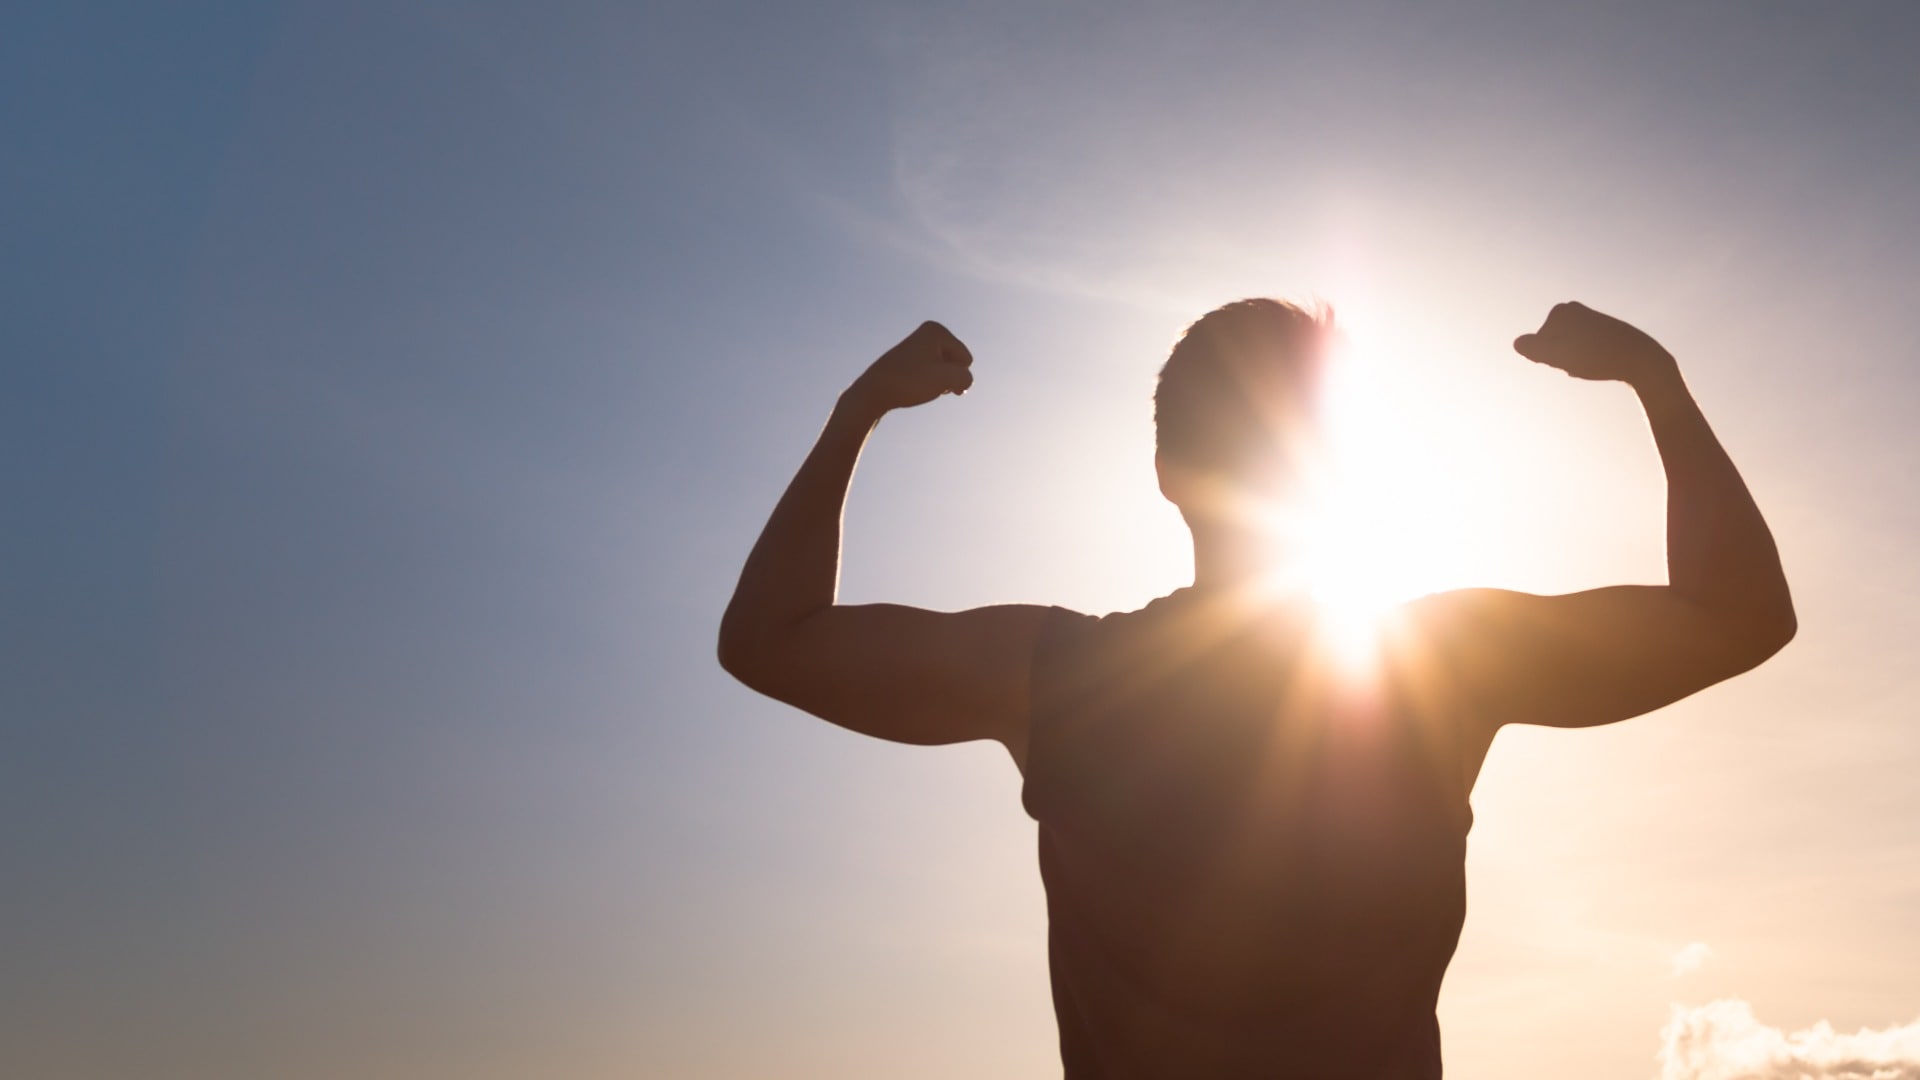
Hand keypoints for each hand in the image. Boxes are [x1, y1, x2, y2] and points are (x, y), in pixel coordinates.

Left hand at [846, 320, 974, 414]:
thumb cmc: (909, 382)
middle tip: (923, 381)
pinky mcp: (913, 358)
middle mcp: (929, 332)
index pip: (966, 360)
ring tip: (919, 384)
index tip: (929, 375)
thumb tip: (963, 382)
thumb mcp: (945, 380)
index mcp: (937, 330)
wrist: (874, 390)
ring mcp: (921, 345)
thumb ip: (965, 378)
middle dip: (948, 377)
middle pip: (957, 363)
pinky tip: (915, 386)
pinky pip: (934, 373)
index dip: (953, 374)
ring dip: (940, 382)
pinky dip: (930, 383)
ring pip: (946, 370)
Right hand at [1514, 302, 1675, 385]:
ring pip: (1566, 351)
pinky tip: (1600, 364)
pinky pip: (1581, 353)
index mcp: (1561, 310)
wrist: (1641, 359)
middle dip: (1561, 359)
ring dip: (1574, 362)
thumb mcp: (1560, 355)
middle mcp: (1573, 310)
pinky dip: (1585, 362)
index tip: (1570, 357)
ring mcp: (1586, 320)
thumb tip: (1517, 343)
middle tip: (1582, 362)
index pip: (1537, 344)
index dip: (1550, 358)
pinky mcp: (1599, 332)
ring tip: (1593, 364)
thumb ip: (1535, 349)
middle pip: (1551, 346)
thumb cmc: (1598, 357)